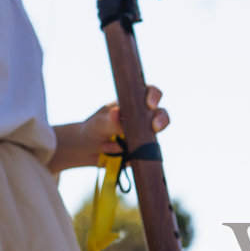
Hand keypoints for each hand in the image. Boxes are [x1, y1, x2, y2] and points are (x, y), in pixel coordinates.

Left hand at [48, 85, 168, 172]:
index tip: (150, 105)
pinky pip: (144, 156)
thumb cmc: (92, 129)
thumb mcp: (97, 124)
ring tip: (109, 146)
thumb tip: (116, 113)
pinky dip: (128, 157)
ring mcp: (145, 136)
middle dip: (161, 120)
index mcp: (133, 103)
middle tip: (154, 127)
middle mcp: (143, 118)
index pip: (150, 93)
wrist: (87, 150)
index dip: (154, 96)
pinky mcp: (142, 152)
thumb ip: (108, 121)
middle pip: (161, 116)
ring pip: (154, 139)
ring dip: (135, 145)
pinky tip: (112, 154)